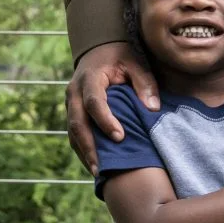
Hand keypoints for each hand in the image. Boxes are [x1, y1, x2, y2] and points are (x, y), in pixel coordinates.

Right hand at [65, 41, 157, 174]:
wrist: (99, 50)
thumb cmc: (121, 56)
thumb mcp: (136, 62)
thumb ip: (145, 82)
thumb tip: (152, 108)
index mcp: (90, 78)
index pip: (94, 102)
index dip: (104, 120)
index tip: (119, 137)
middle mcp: (74, 92)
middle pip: (77, 122)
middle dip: (88, 146)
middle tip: (101, 167)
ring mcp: (70, 104)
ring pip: (72, 132)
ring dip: (84, 153)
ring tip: (98, 172)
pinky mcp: (72, 113)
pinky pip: (74, 134)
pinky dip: (83, 150)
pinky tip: (95, 165)